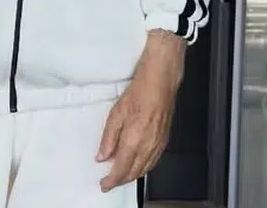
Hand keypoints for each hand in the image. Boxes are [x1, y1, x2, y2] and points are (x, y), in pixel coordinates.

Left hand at [96, 31, 184, 191]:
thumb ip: (108, 138)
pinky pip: (153, 161)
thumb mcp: (116, 113)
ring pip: (145, 169)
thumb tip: (102, 156)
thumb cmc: (139, 92)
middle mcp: (148, 146)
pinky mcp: (164, 140)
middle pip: (134, 173)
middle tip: (109, 182)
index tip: (104, 185)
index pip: (121, 169)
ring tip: (120, 176)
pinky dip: (143, 168)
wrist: (161, 82)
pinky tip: (137, 165)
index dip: (112, 181)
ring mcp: (159, 144)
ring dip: (132, 176)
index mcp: (134, 139)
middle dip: (120, 181)